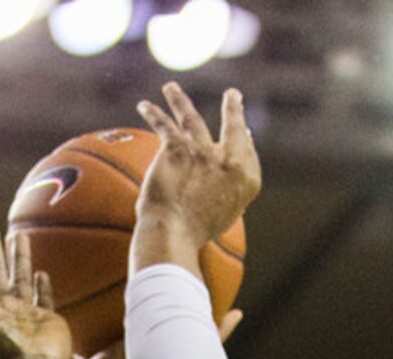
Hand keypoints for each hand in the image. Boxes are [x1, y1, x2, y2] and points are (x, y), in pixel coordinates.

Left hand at [135, 83, 259, 249]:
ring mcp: (203, 151)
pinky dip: (153, 113)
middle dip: (234, 109)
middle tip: (233, 96)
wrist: (174, 235)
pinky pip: (164, 125)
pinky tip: (144, 106)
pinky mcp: (178, 148)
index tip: (244, 131)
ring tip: (171, 88)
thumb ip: (229, 193)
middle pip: (233, 128)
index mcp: (247, 181)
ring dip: (179, 100)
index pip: (248, 152)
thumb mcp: (225, 216)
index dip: (245, 140)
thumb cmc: (197, 234)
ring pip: (191, 118)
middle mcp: (229, 161)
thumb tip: (228, 180)